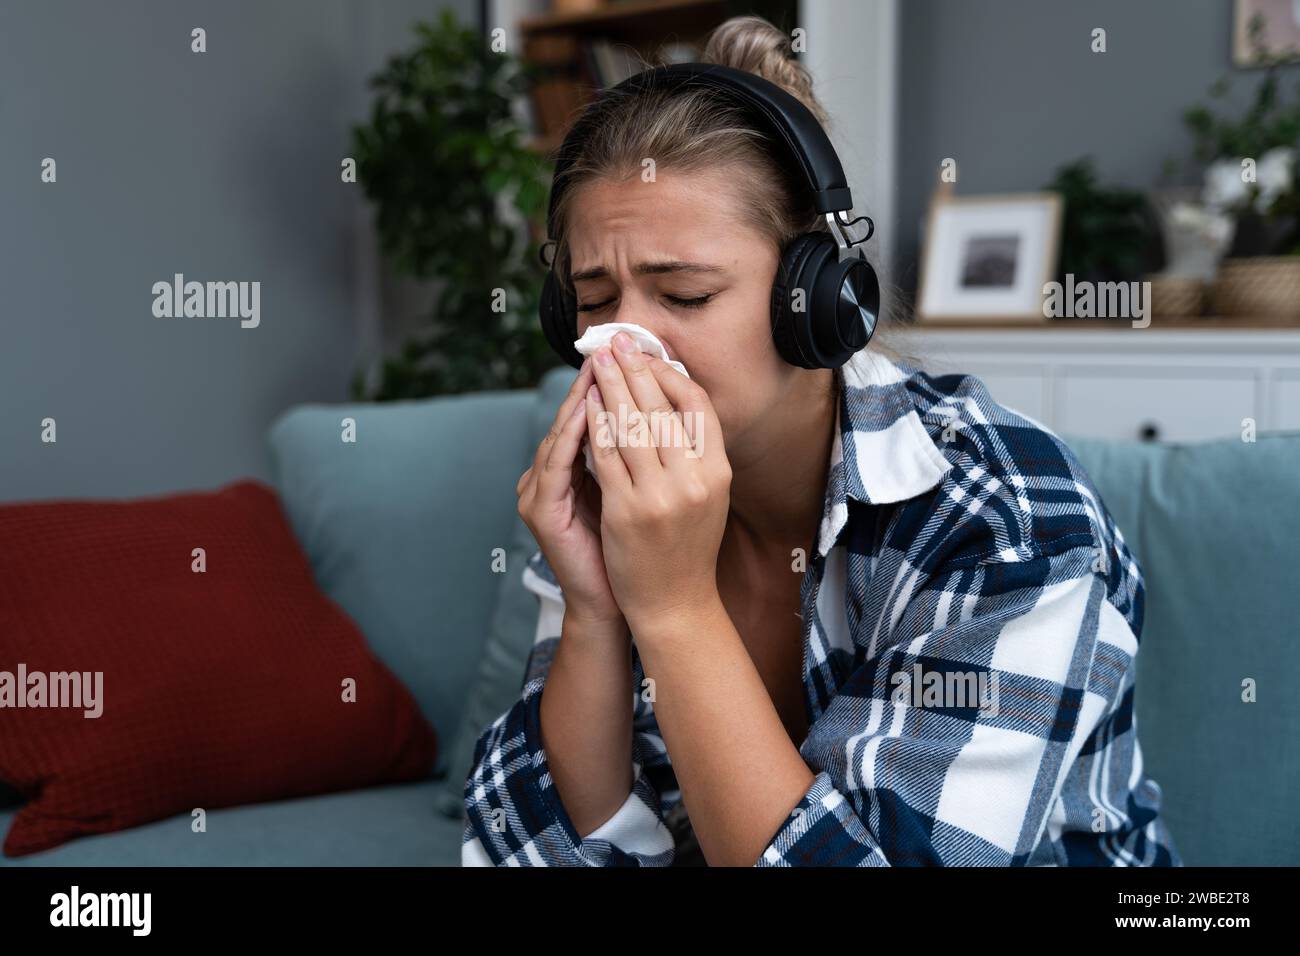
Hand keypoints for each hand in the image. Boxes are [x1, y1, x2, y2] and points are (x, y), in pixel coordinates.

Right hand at [516, 357, 623, 626]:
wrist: (637, 604)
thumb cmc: (643, 550)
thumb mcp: (643, 492)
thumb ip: (638, 454)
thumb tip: (666, 406)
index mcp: (573, 469)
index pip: (590, 415)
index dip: (612, 384)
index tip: (637, 353)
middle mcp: (550, 476)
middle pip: (572, 417)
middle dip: (596, 381)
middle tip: (614, 346)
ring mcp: (538, 493)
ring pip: (559, 435)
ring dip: (579, 400)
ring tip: (600, 369)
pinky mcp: (539, 512)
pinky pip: (555, 466)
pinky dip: (571, 437)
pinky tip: (586, 414)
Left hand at [585, 332, 731, 631]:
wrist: (675, 603)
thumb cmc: (687, 546)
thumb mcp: (708, 495)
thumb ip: (696, 452)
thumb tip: (675, 398)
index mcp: (718, 471)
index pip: (696, 405)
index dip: (669, 374)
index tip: (648, 355)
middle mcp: (694, 479)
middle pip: (660, 408)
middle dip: (634, 369)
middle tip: (616, 341)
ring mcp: (659, 495)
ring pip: (630, 426)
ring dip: (609, 387)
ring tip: (597, 362)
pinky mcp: (626, 510)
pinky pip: (606, 456)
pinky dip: (594, 425)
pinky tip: (584, 405)